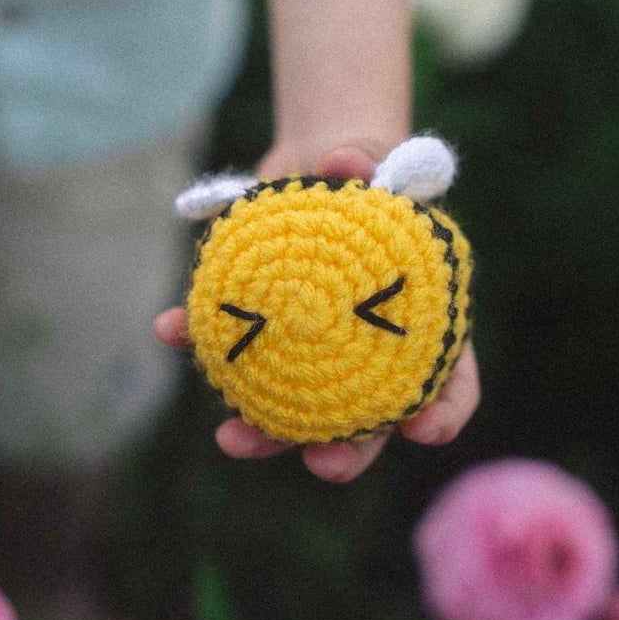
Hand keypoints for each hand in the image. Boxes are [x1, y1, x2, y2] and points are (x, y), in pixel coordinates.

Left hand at [153, 138, 480, 483]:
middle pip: (369, 418)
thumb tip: (345, 160)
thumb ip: (368, 158)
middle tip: (323, 465)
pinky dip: (197, 336)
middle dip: (347, 452)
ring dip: (264, 432)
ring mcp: (315, 353)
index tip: (425, 430)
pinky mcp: (264, 333)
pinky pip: (231, 345)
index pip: (449, 381)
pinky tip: (169, 329)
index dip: (443, 413)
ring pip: (295, 408)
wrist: (312, 169)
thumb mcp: (375, 155)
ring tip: (232, 439)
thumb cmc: (365, 170)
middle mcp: (370, 354)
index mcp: (423, 325)